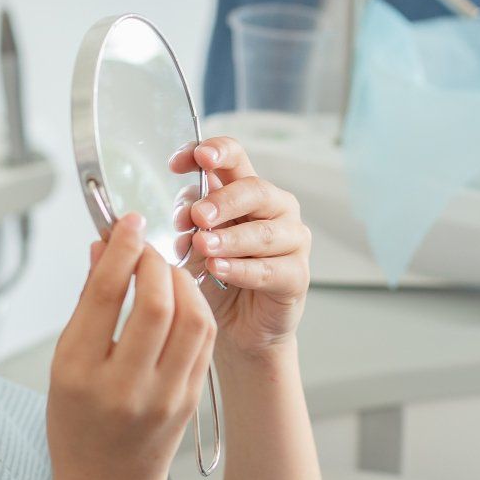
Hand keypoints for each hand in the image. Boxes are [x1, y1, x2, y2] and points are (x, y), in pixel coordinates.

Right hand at [48, 213, 217, 479]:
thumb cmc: (76, 423)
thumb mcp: (63, 363)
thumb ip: (86, 303)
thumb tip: (101, 247)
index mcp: (80, 373)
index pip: (106, 294)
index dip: (121, 248)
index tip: (127, 223)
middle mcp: (124, 387)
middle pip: (155, 303)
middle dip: (155, 261)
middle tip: (146, 245)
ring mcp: (164, 396)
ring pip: (192, 319)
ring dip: (182, 282)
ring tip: (165, 269)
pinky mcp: (190, 399)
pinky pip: (203, 341)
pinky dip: (195, 307)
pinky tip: (181, 296)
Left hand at [171, 137, 311, 357]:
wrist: (235, 328)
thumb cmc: (216, 278)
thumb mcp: (194, 243)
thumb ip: (190, 221)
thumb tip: (185, 211)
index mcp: (245, 191)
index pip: (235, 157)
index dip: (212, 152)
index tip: (183, 161)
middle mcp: (275, 209)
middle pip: (254, 190)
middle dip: (222, 200)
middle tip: (197, 215)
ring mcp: (292, 241)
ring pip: (265, 232)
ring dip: (230, 238)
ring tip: (203, 245)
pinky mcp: (297, 276)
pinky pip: (270, 270)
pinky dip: (242, 269)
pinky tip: (219, 270)